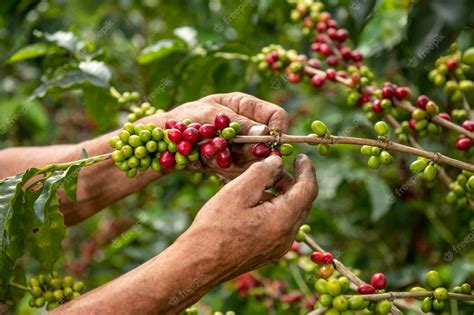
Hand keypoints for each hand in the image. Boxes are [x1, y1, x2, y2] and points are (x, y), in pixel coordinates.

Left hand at [158, 92, 288, 177]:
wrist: (165, 143)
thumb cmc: (185, 119)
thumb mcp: (210, 114)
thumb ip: (239, 124)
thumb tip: (266, 132)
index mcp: (246, 106)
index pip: (276, 115)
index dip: (278, 129)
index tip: (270, 142)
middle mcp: (249, 126)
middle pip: (270, 142)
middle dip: (254, 150)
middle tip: (233, 152)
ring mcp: (243, 147)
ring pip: (257, 159)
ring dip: (238, 161)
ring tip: (213, 154)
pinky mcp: (235, 163)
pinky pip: (243, 171)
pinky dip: (229, 170)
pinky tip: (211, 162)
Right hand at [181, 154, 317, 280]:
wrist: (198, 264)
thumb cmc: (215, 226)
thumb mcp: (238, 191)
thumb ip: (262, 172)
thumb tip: (278, 162)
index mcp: (283, 220)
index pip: (308, 189)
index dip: (306, 170)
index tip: (300, 156)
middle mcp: (287, 237)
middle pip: (301, 202)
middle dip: (291, 182)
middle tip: (272, 168)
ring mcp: (278, 248)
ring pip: (290, 214)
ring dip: (281, 195)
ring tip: (257, 185)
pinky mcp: (268, 253)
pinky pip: (280, 225)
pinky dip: (274, 209)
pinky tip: (252, 204)